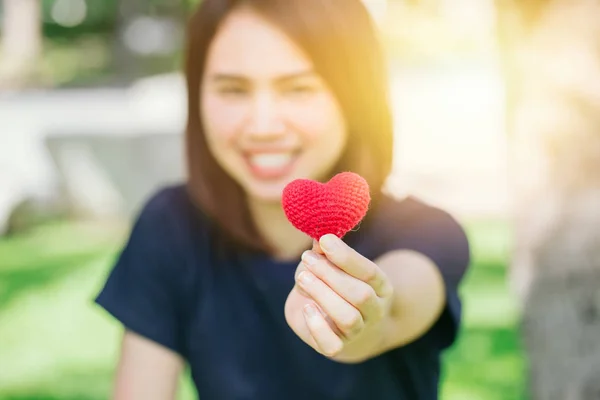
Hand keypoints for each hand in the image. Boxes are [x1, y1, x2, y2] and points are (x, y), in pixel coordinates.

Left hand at [284, 234, 393, 359]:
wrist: (339, 327)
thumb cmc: (334, 287)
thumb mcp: (331, 266)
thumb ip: (325, 254)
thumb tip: (318, 236)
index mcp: (380, 286)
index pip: (369, 272)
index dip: (347, 256)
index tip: (325, 240)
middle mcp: (374, 310)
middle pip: (360, 295)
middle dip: (331, 275)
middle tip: (307, 259)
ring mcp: (357, 331)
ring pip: (348, 318)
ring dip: (323, 295)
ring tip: (303, 279)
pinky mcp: (337, 347)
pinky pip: (332, 345)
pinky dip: (317, 327)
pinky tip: (307, 309)